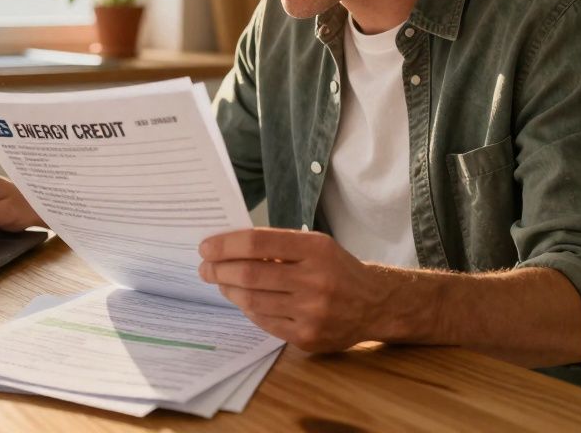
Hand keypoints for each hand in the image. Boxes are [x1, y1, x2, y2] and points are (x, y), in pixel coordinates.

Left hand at [198, 228, 389, 352]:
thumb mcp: (316, 245)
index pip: (257, 243)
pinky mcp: (308, 337)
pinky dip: (248, 309)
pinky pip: (264, 322)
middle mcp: (315, 280)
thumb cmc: (337, 269)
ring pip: (252, 301)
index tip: (206, 248)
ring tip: (220, 283)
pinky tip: (243, 300)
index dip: (225, 245)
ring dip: (228, 290)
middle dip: (218, 270)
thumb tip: (227, 248)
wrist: (375, 304)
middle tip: (204, 268)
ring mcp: (312, 312)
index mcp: (316, 249)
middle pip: (249, 275)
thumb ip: (277, 246)